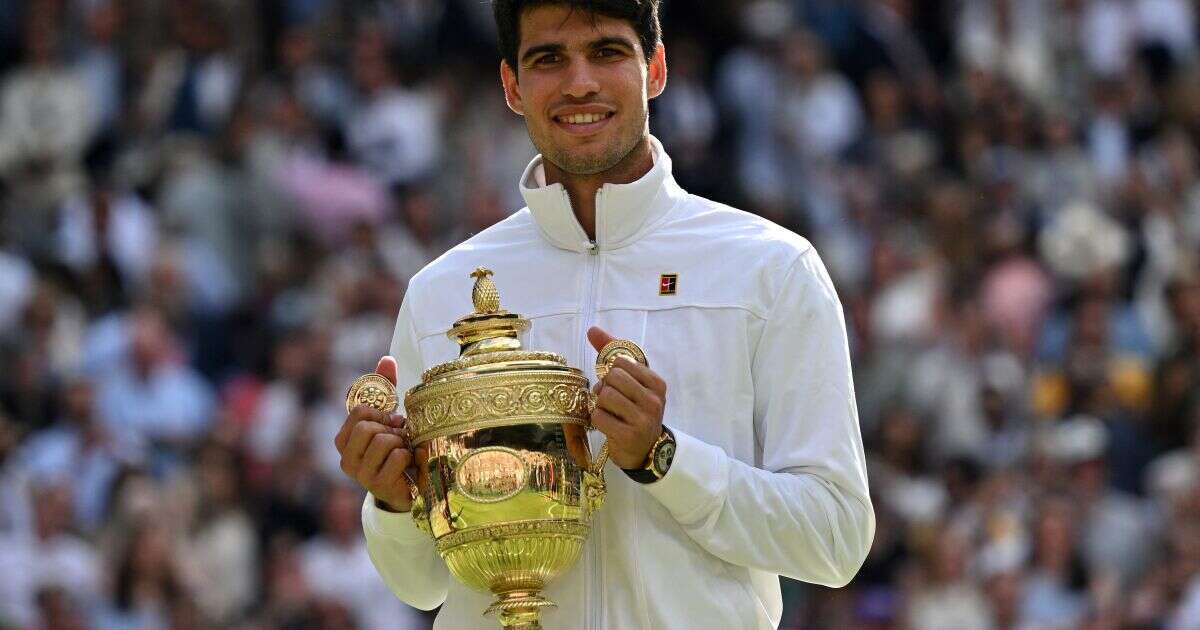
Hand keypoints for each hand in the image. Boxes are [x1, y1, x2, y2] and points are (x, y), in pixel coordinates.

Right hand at [334, 356, 417, 511]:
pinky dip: (410, 456)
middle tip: (400, 436)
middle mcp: (346, 459)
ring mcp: (360, 475)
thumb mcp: (388, 417)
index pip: (359, 411)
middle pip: (368, 426)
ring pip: (383, 441)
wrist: (410, 487)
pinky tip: (411, 463)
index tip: (392, 419)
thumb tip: (387, 359)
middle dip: (391, 428)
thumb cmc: (396, 448)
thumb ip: (384, 388)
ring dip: (402, 442)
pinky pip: (398, 457)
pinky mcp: (378, 486)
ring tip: (405, 449)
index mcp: (344, 440)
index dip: (381, 412)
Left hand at [587, 326, 666, 468]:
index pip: (621, 361)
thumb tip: (592, 329)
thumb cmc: (635, 410)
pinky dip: (597, 419)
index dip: (612, 372)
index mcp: (657, 383)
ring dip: (600, 404)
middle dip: (605, 387)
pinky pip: (598, 416)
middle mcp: (653, 400)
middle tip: (611, 401)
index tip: (619, 385)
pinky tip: (607, 425)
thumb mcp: (632, 382)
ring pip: (604, 396)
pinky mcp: (628, 436)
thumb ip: (612, 354)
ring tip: (610, 412)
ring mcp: (642, 420)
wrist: (646, 450)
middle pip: (612, 377)